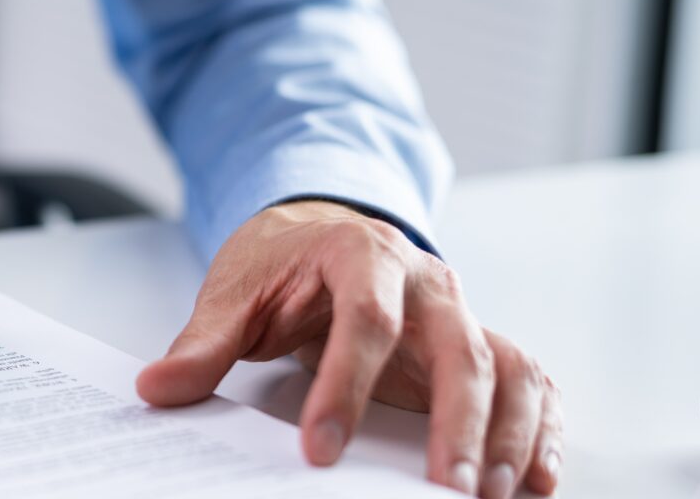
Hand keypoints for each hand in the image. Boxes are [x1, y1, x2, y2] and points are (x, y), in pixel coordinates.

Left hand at [136, 201, 563, 497]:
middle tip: (442, 490)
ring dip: (507, 435)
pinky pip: (530, 382)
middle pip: (458, 347)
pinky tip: (535, 482)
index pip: (365, 319)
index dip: (345, 387)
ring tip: (490, 496)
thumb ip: (202, 345)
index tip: (318, 451)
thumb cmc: (280, 264)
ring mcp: (462, 311)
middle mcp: (427, 280)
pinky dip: (542, 429)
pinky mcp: (481, 344)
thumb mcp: (233, 293)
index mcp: (361, 253)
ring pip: (506, 367)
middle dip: (455, 423)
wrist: (319, 227)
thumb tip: (157, 389)